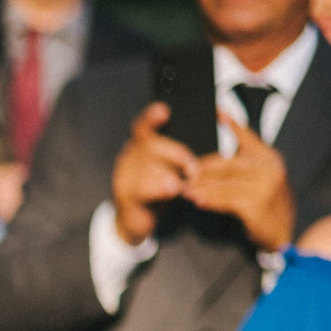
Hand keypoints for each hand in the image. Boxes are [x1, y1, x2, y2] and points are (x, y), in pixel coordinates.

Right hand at [110, 102, 199, 244]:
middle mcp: (129, 157)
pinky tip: (171, 190)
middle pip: (148, 144)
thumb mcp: (173, 167)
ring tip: (180, 182)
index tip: (165, 111)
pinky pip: (139, 188)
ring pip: (144, 167)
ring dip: (166, 173)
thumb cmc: (161, 190)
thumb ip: (182, 153)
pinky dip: (158, 188)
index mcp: (141, 146)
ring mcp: (124, 176)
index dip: (152, 117)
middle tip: (193, 166)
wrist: (141, 220)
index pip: (143, 126)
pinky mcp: (124, 196)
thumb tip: (207, 138)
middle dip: (175, 153)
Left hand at [186, 113, 295, 251]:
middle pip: (226, 163)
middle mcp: (268, 166)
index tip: (218, 110)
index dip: (232, 123)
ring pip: (224, 182)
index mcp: (267, 156)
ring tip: (185, 190)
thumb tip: (204, 167)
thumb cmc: (266, 206)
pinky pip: (226, 199)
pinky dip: (210, 200)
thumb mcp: (258, 181)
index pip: (247, 136)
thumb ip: (240, 169)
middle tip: (183, 173)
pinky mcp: (257, 203)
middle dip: (202, 170)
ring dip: (202, 187)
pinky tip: (198, 201)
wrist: (284, 232)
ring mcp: (264, 184)